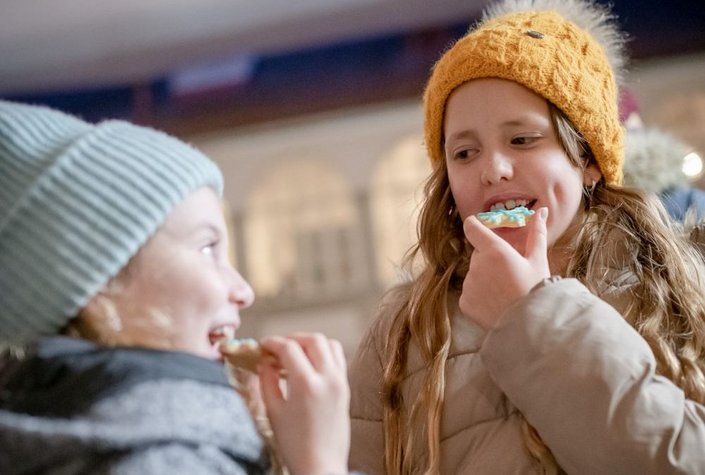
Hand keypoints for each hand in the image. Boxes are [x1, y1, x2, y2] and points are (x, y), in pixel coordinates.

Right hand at [258, 333, 349, 474]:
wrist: (320, 466)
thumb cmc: (294, 445)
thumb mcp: (273, 411)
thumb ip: (267, 381)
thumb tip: (265, 361)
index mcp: (306, 384)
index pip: (289, 348)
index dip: (273, 342)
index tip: (263, 346)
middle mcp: (327, 379)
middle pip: (313, 339)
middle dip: (293, 338)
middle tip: (278, 348)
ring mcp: (340, 383)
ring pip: (330, 345)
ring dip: (311, 343)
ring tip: (295, 355)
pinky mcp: (346, 389)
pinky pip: (338, 359)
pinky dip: (324, 354)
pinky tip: (309, 366)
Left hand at [460, 207, 550, 329]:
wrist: (531, 327)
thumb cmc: (538, 291)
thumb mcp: (538, 260)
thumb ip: (536, 233)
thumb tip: (541, 211)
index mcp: (495, 251)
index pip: (472, 227)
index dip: (476, 226)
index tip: (481, 229)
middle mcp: (477, 265)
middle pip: (478, 254)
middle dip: (490, 259)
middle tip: (509, 274)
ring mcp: (469, 285)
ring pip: (474, 274)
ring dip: (485, 278)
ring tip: (505, 292)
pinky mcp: (464, 302)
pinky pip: (470, 292)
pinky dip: (480, 296)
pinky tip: (497, 303)